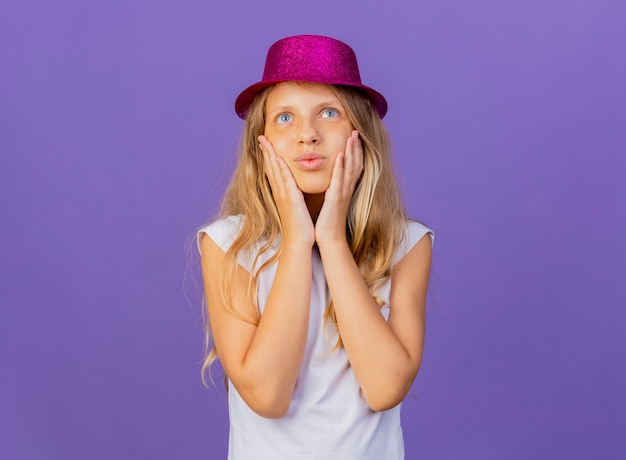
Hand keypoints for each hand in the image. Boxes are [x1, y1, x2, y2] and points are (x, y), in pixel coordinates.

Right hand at [259, 136, 314, 246]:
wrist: (299, 242)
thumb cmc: (299, 227)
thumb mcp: (295, 208)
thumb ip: (293, 197)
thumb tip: (294, 191)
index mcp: (282, 194)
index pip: (274, 171)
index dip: (269, 157)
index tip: (266, 144)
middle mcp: (280, 192)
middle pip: (271, 167)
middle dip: (266, 151)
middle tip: (261, 137)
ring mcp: (284, 195)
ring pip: (275, 171)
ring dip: (270, 155)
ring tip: (265, 141)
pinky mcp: (291, 200)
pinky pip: (286, 181)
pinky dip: (281, 169)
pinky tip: (278, 158)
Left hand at [315, 130, 363, 245]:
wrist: (329, 237)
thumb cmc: (329, 219)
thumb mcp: (333, 200)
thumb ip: (335, 188)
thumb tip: (334, 179)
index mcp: (345, 188)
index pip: (353, 166)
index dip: (356, 151)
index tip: (354, 137)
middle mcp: (347, 188)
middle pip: (355, 163)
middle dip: (356, 147)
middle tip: (356, 131)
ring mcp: (343, 193)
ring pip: (349, 168)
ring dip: (351, 152)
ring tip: (351, 137)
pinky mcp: (335, 198)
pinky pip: (338, 180)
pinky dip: (340, 167)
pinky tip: (340, 156)